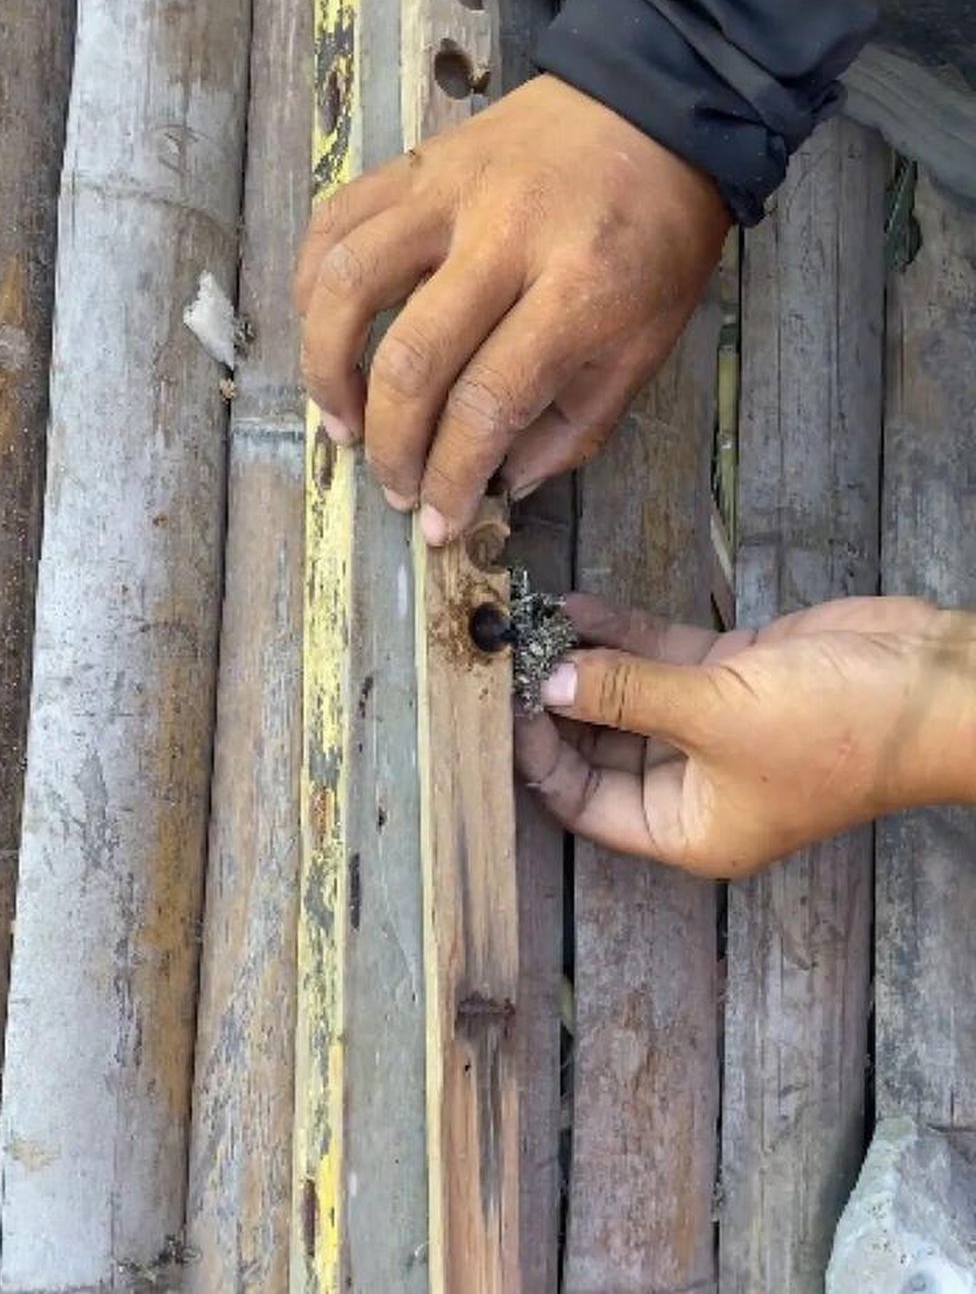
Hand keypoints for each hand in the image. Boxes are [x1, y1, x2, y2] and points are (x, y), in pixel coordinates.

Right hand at [294, 75, 729, 544]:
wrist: (656, 106)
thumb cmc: (659, 238)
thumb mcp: (647, 344)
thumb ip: (576, 425)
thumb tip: (501, 484)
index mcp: (579, 292)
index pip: (487, 403)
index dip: (452, 477)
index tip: (439, 522)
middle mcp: (506, 238)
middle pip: (412, 357)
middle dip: (390, 444)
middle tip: (394, 485)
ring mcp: (452, 192)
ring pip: (350, 282)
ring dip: (328, 367)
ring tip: (341, 421)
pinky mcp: (418, 163)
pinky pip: (337, 220)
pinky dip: (312, 283)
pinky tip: (322, 333)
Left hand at [515, 593, 975, 877]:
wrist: (935, 685)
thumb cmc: (837, 729)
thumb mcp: (717, 715)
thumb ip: (627, 695)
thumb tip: (551, 684)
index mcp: (687, 826)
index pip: (583, 803)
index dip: (536, 757)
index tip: (500, 702)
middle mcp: (693, 782)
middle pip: (597, 746)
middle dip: (552, 701)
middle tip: (501, 652)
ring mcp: (712, 724)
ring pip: (624, 694)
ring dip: (580, 659)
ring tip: (527, 619)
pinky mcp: (732, 674)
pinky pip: (657, 657)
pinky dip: (618, 634)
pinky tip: (573, 605)